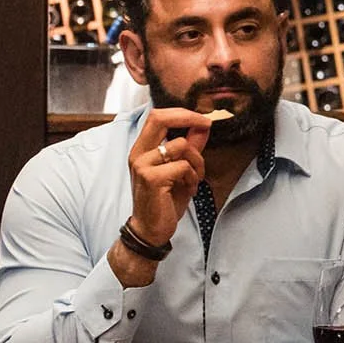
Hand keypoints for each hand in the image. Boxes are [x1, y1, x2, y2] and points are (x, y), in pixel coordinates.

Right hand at [124, 106, 215, 253]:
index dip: (181, 112)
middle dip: (188, 117)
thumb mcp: (180, 170)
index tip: (201, 119)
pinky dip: (192, 177)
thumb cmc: (163, 201)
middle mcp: (138, 154)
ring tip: (194, 178)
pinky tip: (188, 189)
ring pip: (181, 146)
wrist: (150, 230)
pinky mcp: (152, 178)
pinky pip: (183, 166)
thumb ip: (190, 147)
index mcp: (142, 149)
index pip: (157, 116)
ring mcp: (142, 165)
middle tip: (206, 124)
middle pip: (160, 118)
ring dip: (197, 161)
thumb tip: (202, 126)